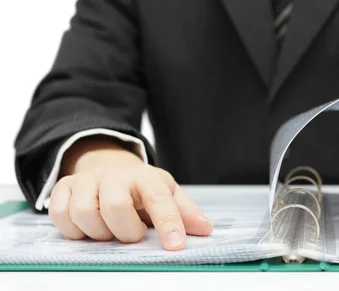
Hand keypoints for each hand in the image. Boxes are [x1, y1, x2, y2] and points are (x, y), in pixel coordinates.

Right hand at [48, 137, 212, 249]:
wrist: (109, 165)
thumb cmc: (141, 187)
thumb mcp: (166, 193)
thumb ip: (185, 212)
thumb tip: (205, 229)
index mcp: (146, 177)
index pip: (159, 200)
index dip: (168, 223)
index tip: (176, 246)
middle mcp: (115, 175)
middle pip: (115, 208)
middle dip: (125, 231)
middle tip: (133, 234)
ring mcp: (87, 180)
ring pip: (84, 213)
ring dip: (99, 233)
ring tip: (111, 231)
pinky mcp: (63, 188)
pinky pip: (60, 215)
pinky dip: (73, 230)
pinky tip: (88, 229)